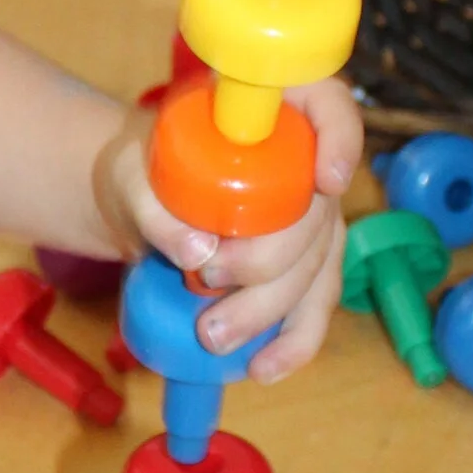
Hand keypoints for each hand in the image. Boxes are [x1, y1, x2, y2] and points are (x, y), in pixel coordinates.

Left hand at [90, 76, 362, 385]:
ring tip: (213, 336)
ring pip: (318, 268)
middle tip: (206, 280)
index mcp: (275, 110)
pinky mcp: (307, 267)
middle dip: (269, 259)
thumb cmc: (143, 171)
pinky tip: (264, 368)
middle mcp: (309, 162)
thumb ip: (154, 208)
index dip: (341, 138)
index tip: (326, 181)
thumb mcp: (131, 177)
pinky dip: (293, 343)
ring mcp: (314, 218)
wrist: (143, 203)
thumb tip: (198, 256)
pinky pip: (315, 307)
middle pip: (318, 211)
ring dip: (272, 310)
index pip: (330, 104)